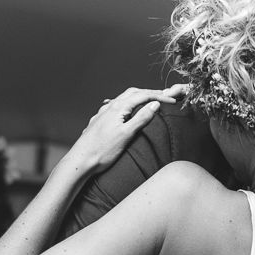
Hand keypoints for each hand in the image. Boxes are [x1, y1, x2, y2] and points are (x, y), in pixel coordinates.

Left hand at [68, 85, 186, 172]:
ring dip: (139, 97)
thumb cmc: (103, 150)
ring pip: (124, 99)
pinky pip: (116, 106)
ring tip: (150, 101)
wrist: (81, 161)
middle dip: (150, 93)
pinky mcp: (100, 121)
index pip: (143, 96)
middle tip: (164, 96)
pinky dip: (128, 104)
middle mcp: (109, 107)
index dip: (159, 96)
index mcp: (118, 108)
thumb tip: (155, 104)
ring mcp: (103, 113)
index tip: (173, 100)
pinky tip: (128, 111)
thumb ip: (141, 118)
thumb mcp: (126, 134)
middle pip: (133, 93)